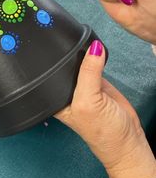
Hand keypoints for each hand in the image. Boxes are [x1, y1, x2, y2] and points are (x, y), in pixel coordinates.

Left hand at [55, 40, 155, 177]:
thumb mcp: (88, 102)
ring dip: (82, 55)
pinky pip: (94, 64)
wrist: (127, 137)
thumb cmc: (102, 130)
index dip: (52, 61)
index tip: (51, 43)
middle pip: (64, 66)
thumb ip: (89, 74)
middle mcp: (67, 90)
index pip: (50, 74)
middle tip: (69, 40)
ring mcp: (83, 85)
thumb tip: (94, 49)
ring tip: (83, 45)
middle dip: (67, 55)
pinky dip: (95, 57)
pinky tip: (94, 51)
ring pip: (80, 63)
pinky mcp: (97, 81)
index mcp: (55, 98)